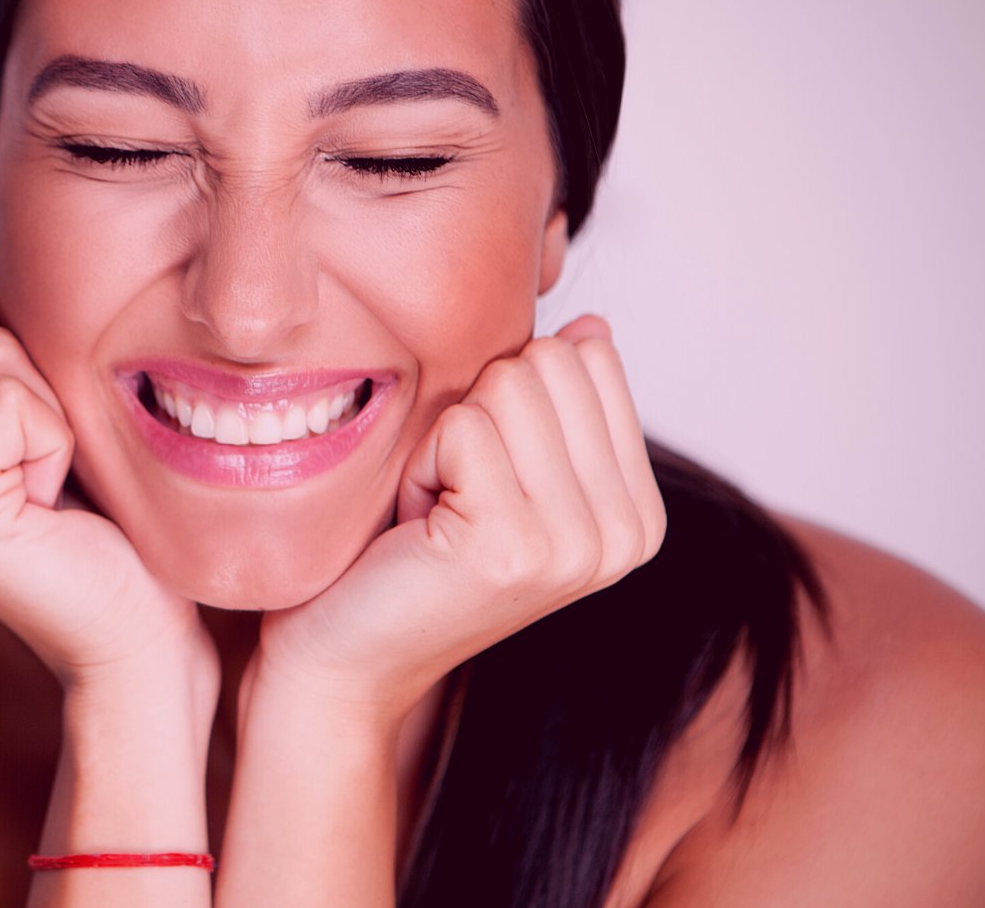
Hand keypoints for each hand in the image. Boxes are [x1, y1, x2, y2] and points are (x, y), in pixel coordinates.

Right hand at [0, 282, 213, 687]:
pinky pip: (14, 402)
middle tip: (45, 477)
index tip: (33, 456)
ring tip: (47, 494)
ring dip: (51, 421)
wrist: (131, 629)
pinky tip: (50, 508)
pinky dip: (57, 443)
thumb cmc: (97, 524)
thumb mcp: (34, 418)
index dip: (26, 373)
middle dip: (37, 392)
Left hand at [252, 314, 667, 720]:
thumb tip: (592, 325)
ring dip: (445, 440)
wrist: (347, 659)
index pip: (589, 360)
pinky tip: (417, 527)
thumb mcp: (503, 468)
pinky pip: (462, 425)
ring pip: (506, 384)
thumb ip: (555, 402)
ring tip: (436, 512)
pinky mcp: (512, 544)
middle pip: (549, 363)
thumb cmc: (412, 554)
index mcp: (637, 513)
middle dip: (477, 414)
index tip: (484, 478)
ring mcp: (575, 545)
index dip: (511, 401)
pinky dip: (420, 463)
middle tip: (454, 496)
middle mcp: (625, 534)